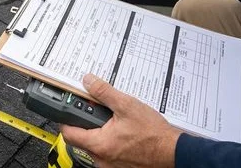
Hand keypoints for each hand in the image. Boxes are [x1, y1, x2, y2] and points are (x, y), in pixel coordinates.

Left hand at [61, 74, 181, 167]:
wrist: (174, 151)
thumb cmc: (154, 134)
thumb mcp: (127, 105)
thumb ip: (104, 92)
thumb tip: (88, 81)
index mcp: (99, 144)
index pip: (68, 133)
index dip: (67, 118)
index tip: (70, 108)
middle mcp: (101, 159)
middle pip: (81, 139)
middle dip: (86, 124)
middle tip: (96, 111)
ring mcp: (110, 165)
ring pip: (94, 147)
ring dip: (99, 133)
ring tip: (113, 121)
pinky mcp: (119, 167)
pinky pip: (107, 153)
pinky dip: (110, 142)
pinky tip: (122, 132)